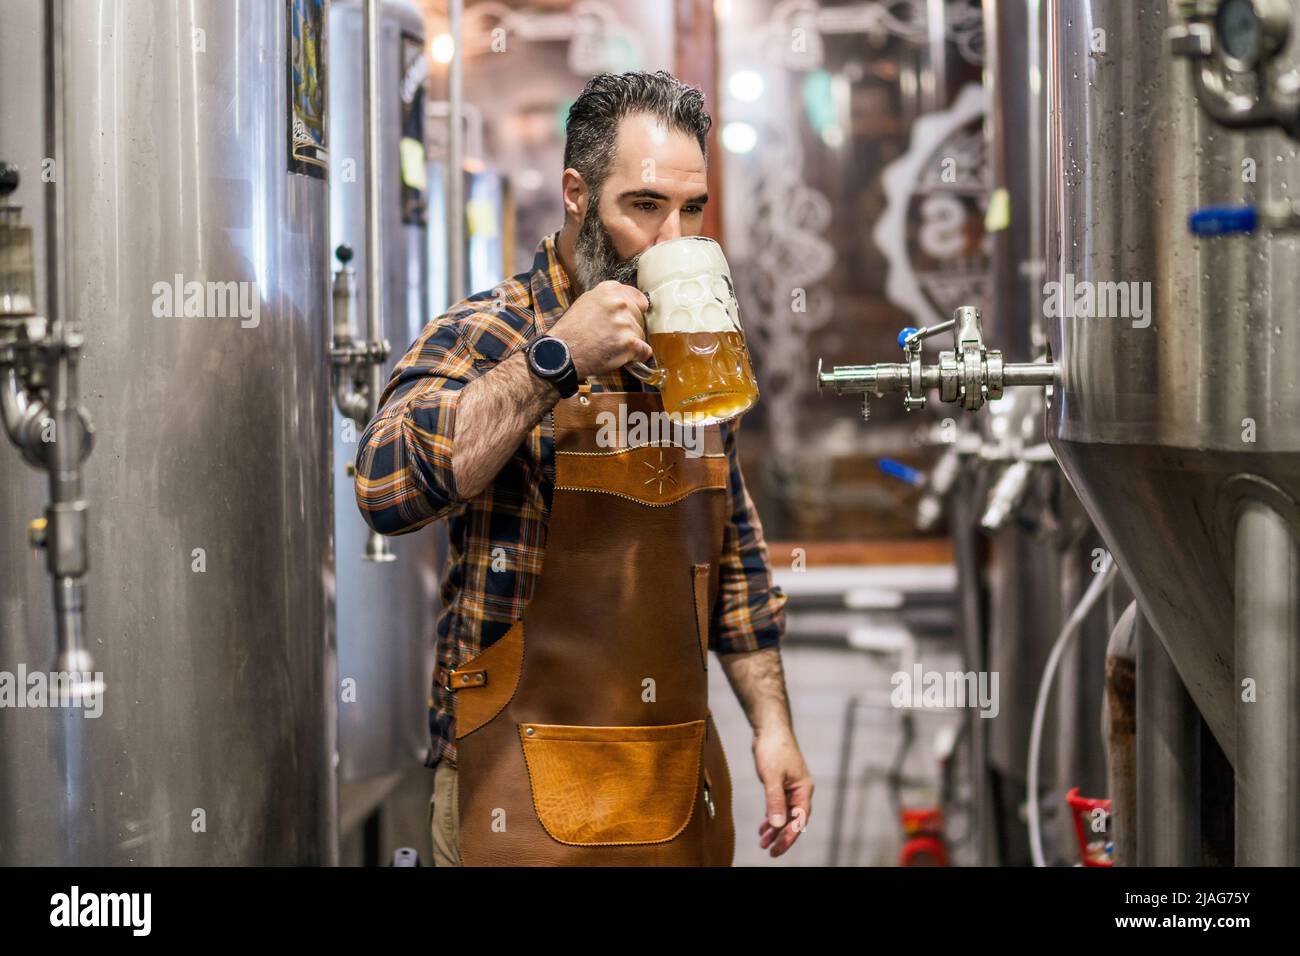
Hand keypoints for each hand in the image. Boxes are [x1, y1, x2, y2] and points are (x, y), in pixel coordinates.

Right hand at [548, 280, 652, 378]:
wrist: (562, 353)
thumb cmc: (571, 330)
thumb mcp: (586, 302)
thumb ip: (608, 299)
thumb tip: (627, 302)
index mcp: (610, 290)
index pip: (638, 299)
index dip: (633, 312)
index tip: (627, 319)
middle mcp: (619, 303)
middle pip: (640, 318)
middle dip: (629, 328)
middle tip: (611, 336)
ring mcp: (625, 323)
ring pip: (640, 334)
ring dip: (630, 343)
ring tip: (610, 346)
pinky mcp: (629, 343)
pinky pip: (644, 350)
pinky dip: (636, 356)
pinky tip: (623, 356)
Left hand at [753, 729, 812, 857]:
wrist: (769, 728)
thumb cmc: (774, 748)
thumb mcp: (772, 777)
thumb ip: (775, 801)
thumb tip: (778, 825)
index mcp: (803, 789)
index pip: (799, 819)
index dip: (789, 836)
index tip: (778, 849)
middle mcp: (800, 790)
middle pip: (793, 819)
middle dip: (781, 836)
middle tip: (769, 851)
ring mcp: (791, 787)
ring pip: (784, 813)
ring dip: (775, 828)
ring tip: (763, 842)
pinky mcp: (781, 783)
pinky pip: (778, 805)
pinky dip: (771, 816)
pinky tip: (763, 826)